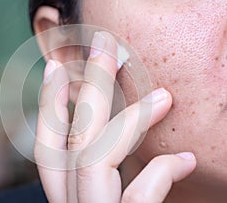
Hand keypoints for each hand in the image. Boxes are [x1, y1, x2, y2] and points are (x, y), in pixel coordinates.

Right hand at [35, 31, 196, 202]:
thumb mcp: (108, 198)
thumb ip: (111, 174)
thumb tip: (135, 139)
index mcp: (67, 197)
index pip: (47, 149)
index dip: (48, 107)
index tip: (55, 67)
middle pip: (70, 139)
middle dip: (88, 86)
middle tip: (104, 45)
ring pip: (93, 158)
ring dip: (130, 120)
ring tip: (164, 97)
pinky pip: (137, 196)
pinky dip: (161, 171)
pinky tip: (184, 160)